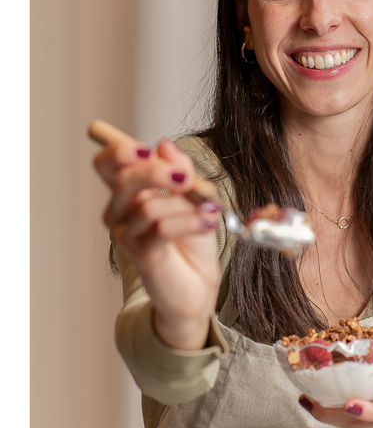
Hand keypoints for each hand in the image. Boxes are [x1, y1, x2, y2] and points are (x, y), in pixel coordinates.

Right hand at [93, 137, 221, 349]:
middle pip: (122, 180)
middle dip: (155, 173)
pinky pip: (162, 229)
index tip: (147, 150)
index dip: (120, 152)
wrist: (198, 282)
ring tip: (210, 211)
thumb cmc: (191, 240)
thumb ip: (180, 171)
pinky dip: (190, 222)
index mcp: (128, 192)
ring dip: (187, 206)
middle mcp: (120, 212)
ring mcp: (127, 235)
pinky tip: (208, 222)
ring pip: (150, 206)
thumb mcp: (193, 196)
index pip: (107, 164)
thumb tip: (165, 145)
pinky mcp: (142, 256)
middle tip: (185, 177)